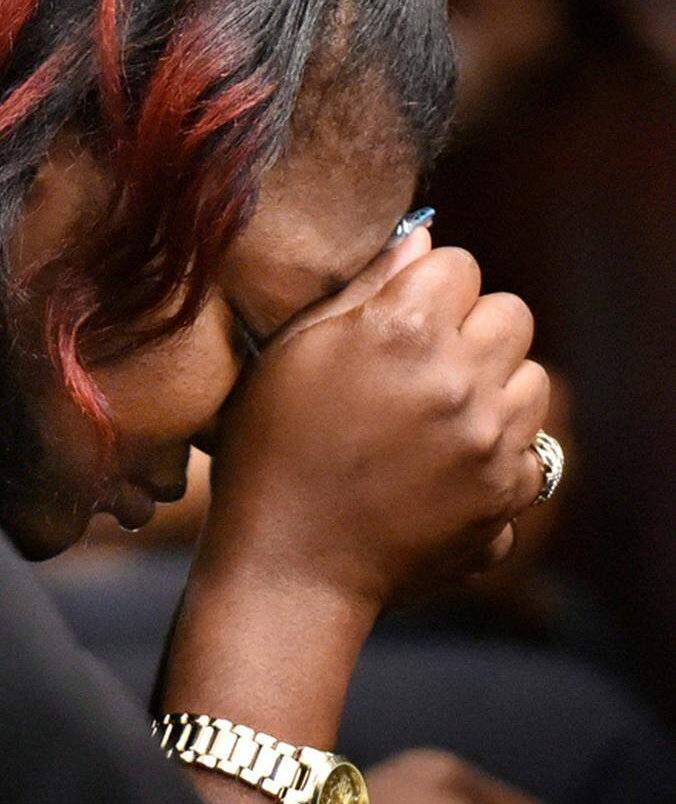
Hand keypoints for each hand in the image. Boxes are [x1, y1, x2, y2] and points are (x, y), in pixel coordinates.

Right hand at [199, 229, 549, 614]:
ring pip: (532, 379)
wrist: (291, 565)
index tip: (398, 317)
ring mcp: (491, 441)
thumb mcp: (296, 352)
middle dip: (472, 329)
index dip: (426, 287)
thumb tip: (421, 238)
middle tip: (423, 365)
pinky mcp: (507, 494)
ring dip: (493, 388)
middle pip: (510, 314)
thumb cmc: (271, 448)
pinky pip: (532, 447)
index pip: (459, 265)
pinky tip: (446, 465)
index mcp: (404, 330)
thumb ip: (365, 288)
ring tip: (437, 417)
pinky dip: (499, 450)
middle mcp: (461, 379)